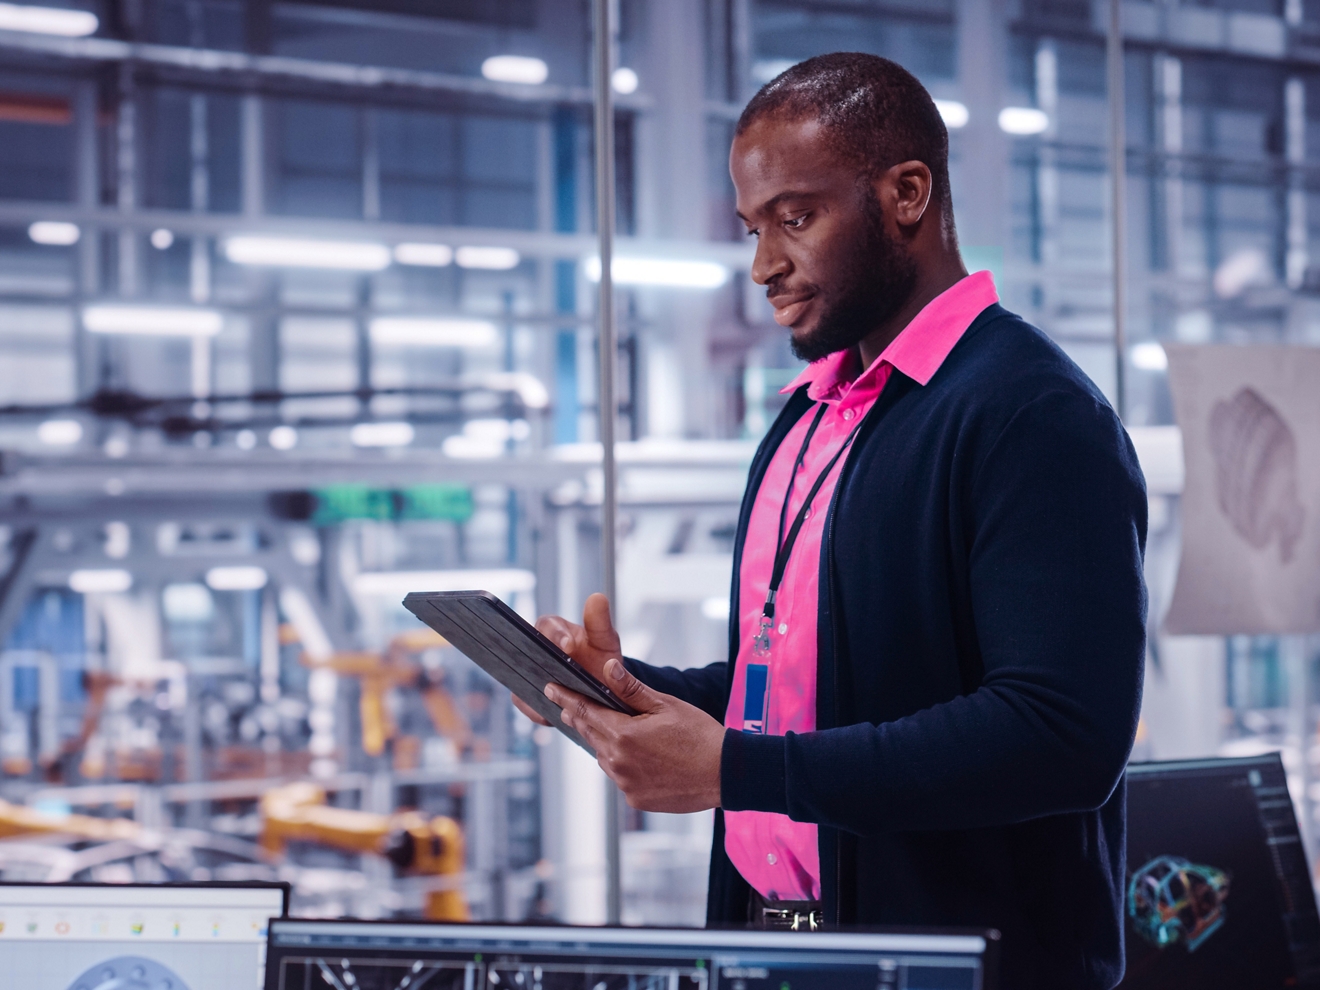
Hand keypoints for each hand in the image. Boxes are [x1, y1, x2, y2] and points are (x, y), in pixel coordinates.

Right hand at [512, 593, 620, 726]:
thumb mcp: (605, 642)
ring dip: (533, 689)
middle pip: (524, 651)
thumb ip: (600, 623)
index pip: (547, 625)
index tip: (569, 645)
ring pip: (521, 679)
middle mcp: (536, 649)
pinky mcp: (529, 695)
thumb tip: (597, 597)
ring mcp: (530, 673)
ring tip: (550, 700)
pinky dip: (535, 709)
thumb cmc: (602, 660)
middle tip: (551, 678)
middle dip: (536, 664)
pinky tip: (548, 714)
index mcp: (554, 629)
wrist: (603, 691)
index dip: (556, 634)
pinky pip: (524, 701)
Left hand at [546, 658, 723, 812]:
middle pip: (591, 735)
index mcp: (623, 735)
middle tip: (568, 706)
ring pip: (604, 758)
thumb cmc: (699, 734)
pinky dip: (623, 764)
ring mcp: (625, 784)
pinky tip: (640, 757)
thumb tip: (608, 668)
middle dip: (581, 719)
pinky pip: (620, 777)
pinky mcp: (635, 800)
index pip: (585, 712)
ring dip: (605, 743)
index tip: (550, 689)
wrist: (725, 774)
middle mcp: (618, 763)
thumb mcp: (666, 705)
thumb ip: (632, 689)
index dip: (566, 699)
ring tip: (614, 731)